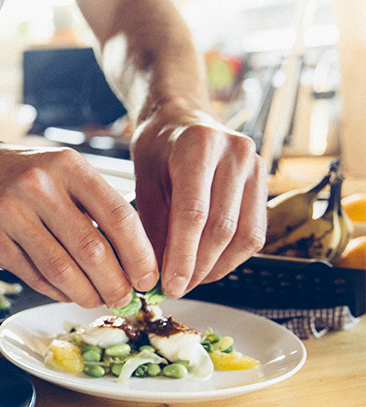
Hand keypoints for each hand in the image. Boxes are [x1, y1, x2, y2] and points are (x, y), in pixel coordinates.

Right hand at [0, 143, 159, 307]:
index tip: (148, 278)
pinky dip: (56, 292)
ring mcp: (10, 212)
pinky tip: (67, 293)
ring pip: (61, 269)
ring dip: (85, 294)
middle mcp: (39, 186)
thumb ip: (99, 208)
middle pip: (91, 250)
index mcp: (69, 167)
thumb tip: (136, 262)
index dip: (139, 255)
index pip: (118, 216)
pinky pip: (33, 276)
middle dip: (114, 283)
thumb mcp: (68, 174)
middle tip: (124, 298)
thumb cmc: (32, 176)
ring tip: (96, 300)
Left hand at [130, 105, 267, 297]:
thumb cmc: (157, 148)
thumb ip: (151, 225)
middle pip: (221, 228)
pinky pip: (254, 232)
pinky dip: (231, 257)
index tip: (170, 285)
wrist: (180, 117)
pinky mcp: (264, 182)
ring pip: (243, 235)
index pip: (194, 213)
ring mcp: (256, 166)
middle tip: (175, 289)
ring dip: (216, 267)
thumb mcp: (143, 181)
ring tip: (190, 281)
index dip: (182, 256)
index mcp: (198, 147)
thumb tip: (154, 275)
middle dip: (197, 267)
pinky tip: (208, 265)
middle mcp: (235, 153)